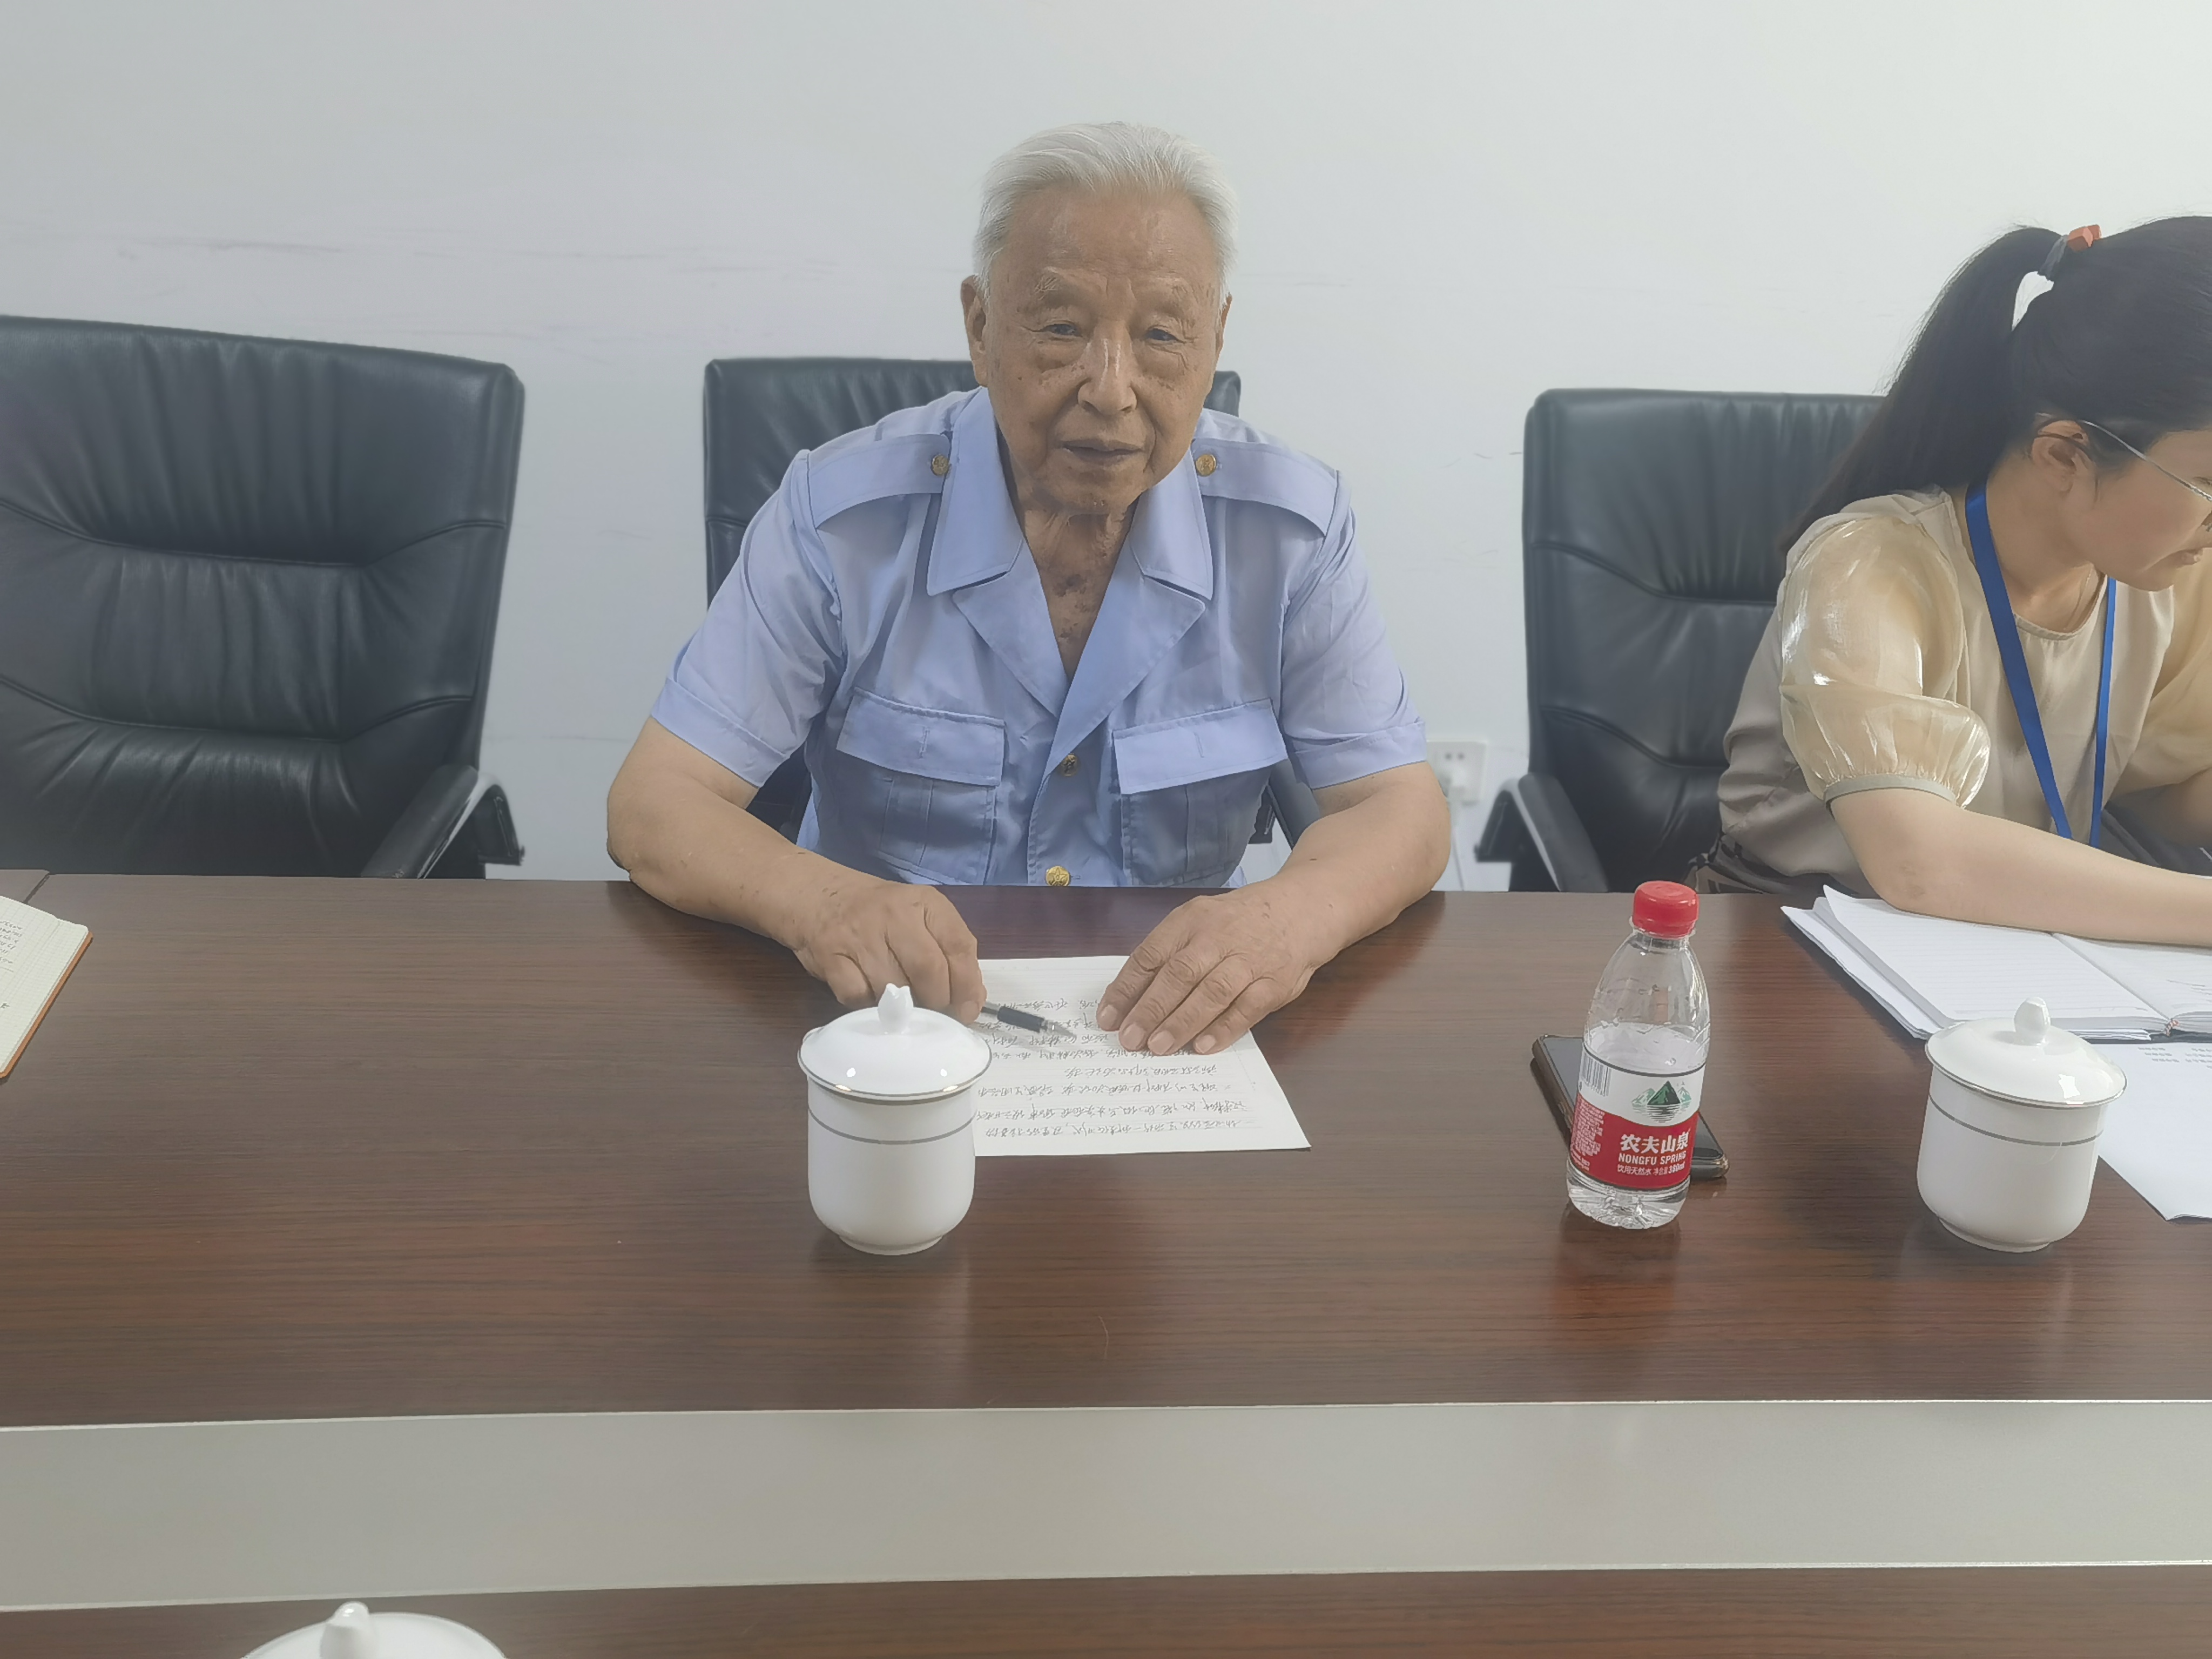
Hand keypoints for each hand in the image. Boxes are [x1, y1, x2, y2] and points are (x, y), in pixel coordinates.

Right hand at [790, 874, 983, 1020]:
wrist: (817, 895)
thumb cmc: (879, 913)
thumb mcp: (920, 916)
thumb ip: (948, 951)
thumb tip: (970, 999)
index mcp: (924, 903)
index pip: (958, 945)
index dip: (967, 985)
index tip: (967, 1010)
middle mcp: (893, 914)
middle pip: (928, 969)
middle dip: (937, 1001)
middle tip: (934, 1013)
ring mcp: (859, 934)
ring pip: (893, 987)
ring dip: (903, 1008)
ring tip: (904, 1007)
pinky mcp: (829, 955)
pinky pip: (857, 995)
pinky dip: (869, 1006)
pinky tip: (872, 999)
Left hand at [1095, 886, 1327, 1054]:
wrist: (1302, 909)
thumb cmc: (1239, 922)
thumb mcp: (1200, 921)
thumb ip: (1169, 953)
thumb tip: (1129, 996)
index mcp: (1191, 920)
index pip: (1151, 955)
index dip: (1126, 988)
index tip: (1108, 1017)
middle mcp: (1218, 937)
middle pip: (1179, 974)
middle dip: (1150, 1009)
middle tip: (1129, 1039)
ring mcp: (1249, 960)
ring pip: (1211, 992)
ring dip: (1182, 1022)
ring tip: (1158, 1047)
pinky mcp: (1275, 982)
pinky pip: (1247, 1008)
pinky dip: (1224, 1028)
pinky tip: (1202, 1046)